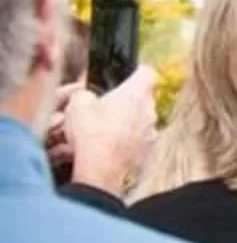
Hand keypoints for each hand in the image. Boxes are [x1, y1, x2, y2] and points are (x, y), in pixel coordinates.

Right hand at [52, 67, 157, 194]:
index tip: (129, 74)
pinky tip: (111, 146)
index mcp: (136, 93)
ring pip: (142, 121)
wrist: (101, 170)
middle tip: (108, 106)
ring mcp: (152, 133)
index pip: (147, 73)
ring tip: (107, 129)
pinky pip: (140, 141)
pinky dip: (129, 141)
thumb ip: (85, 94)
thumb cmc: (91, 132)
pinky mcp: (149, 152)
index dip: (137, 72)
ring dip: (129, 122)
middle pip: (144, 99)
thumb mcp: (77, 104)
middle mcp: (150, 111)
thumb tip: (88, 97)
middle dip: (128, 101)